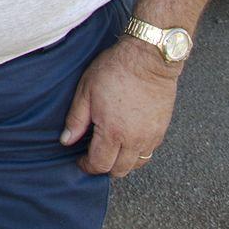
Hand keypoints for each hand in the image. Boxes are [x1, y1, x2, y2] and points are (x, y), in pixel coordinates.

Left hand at [60, 38, 179, 177]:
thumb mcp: (86, 90)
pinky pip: (149, 152)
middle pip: (119, 170)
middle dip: (104, 168)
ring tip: (111, 150)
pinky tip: (128, 141)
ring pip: (136, 165)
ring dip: (122, 163)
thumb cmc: (115, 69)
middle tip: (95, 157)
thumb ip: (76, 119)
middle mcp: (133, 140)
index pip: (99, 164)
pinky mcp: (161, 130)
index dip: (87, 166)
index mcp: (112, 131)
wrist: (148, 58)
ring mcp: (150, 137)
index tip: (81, 161)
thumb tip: (66, 140)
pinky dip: (137, 153)